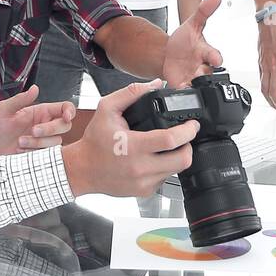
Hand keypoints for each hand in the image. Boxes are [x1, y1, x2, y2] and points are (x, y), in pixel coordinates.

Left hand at [0, 87, 74, 157]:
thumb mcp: (4, 109)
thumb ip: (20, 99)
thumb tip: (35, 88)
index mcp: (41, 112)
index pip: (64, 108)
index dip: (70, 111)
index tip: (66, 117)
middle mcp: (45, 125)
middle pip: (65, 125)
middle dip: (50, 129)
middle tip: (33, 130)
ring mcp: (44, 141)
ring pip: (56, 141)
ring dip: (39, 142)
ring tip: (20, 142)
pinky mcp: (41, 154)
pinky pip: (48, 154)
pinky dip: (35, 152)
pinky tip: (21, 150)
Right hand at [61, 79, 199, 197]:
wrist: (82, 170)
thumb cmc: (94, 140)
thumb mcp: (107, 109)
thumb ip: (131, 93)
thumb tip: (155, 84)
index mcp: (133, 146)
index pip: (171, 140)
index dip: (188, 131)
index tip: (192, 124)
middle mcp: (140, 167)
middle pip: (182, 160)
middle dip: (189, 146)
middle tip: (185, 137)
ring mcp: (144, 182)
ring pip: (177, 171)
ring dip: (178, 157)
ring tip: (169, 146)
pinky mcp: (144, 191)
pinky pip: (165, 179)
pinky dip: (166, 168)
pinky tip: (155, 159)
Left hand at [161, 0, 224, 87]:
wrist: (169, 55)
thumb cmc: (185, 41)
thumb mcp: (192, 24)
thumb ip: (204, 11)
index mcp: (206, 52)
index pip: (214, 55)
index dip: (215, 57)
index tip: (217, 59)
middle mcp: (203, 66)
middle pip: (207, 73)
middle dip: (204, 73)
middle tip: (200, 73)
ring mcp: (193, 77)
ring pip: (198, 85)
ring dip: (194, 84)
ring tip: (189, 83)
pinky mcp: (183, 86)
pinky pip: (185, 92)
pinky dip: (182, 93)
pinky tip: (179, 89)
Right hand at [257, 9, 275, 118]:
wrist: (272, 19)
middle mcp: (275, 66)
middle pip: (274, 92)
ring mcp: (266, 64)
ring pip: (265, 88)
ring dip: (270, 100)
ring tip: (275, 105)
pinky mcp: (260, 61)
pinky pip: (261, 79)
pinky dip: (264, 89)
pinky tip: (267, 91)